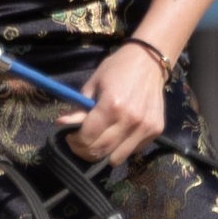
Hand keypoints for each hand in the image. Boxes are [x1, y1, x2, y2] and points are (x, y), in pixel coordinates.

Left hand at [67, 40, 170, 164]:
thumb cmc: (117, 69)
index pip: (87, 138)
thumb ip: (80, 108)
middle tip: (80, 143)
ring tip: (99, 141)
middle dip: (84, 151)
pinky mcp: (156, 131)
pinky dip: (121, 148)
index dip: (74, 141)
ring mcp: (145, 128)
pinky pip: (132, 151)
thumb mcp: (93, 84)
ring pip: (117, 158)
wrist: (149, 61)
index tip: (70, 136)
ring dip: (104, 153)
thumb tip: (61, 124)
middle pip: (100, 151)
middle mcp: (130, 120)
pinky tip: (118, 134)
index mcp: (111, 106)